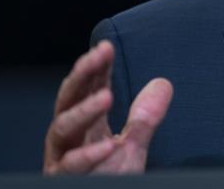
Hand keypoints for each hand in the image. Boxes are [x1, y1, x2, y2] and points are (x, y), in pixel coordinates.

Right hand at [43, 40, 172, 173]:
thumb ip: (144, 118)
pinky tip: (109, 145)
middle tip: (100, 54)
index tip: (107, 46)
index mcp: (83, 126)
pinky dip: (89, 156)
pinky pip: (70, 167)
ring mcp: (61, 159)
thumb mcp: (132, 148)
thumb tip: (162, 83)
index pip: (86, 88)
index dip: (95, 66)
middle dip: (83, 74)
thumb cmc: (111, 180)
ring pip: (61, 129)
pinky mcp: (62, 179)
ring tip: (106, 96)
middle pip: (67, 99)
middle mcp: (67, 139)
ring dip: (84, 111)